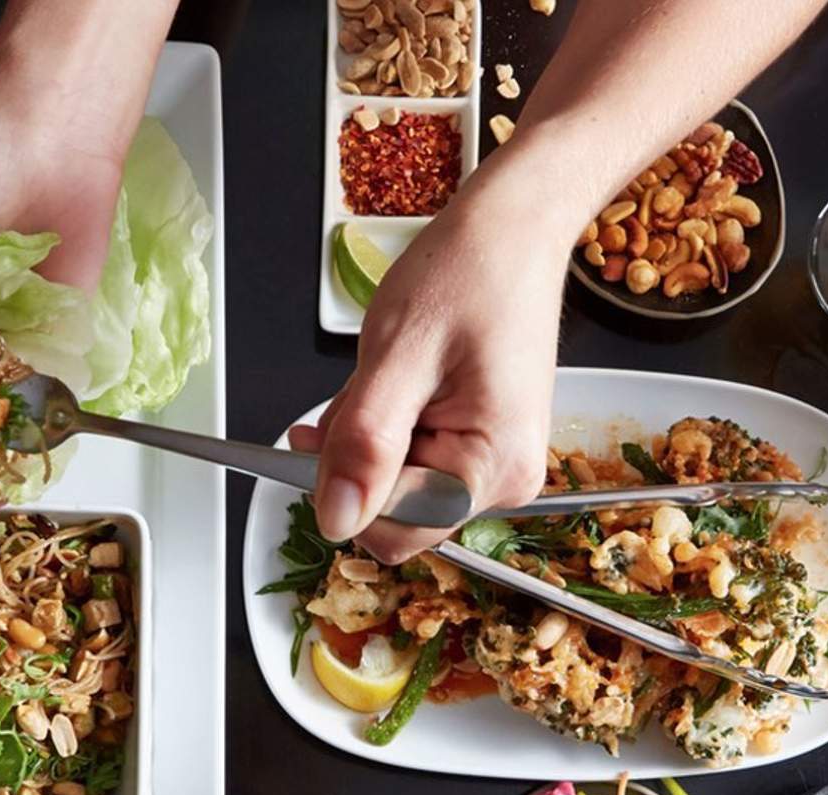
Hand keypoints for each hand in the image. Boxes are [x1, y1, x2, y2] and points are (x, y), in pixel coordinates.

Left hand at [291, 199, 566, 562]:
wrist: (513, 231)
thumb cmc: (468, 274)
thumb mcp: (398, 356)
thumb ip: (365, 444)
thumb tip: (334, 518)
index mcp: (492, 466)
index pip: (395, 530)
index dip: (342, 489)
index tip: (314, 438)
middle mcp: (504, 479)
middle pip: (395, 510)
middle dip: (358, 455)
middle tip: (361, 389)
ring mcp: (495, 464)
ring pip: (396, 482)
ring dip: (370, 435)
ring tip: (387, 374)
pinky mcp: (482, 445)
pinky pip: (414, 457)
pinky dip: (388, 425)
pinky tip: (397, 381)